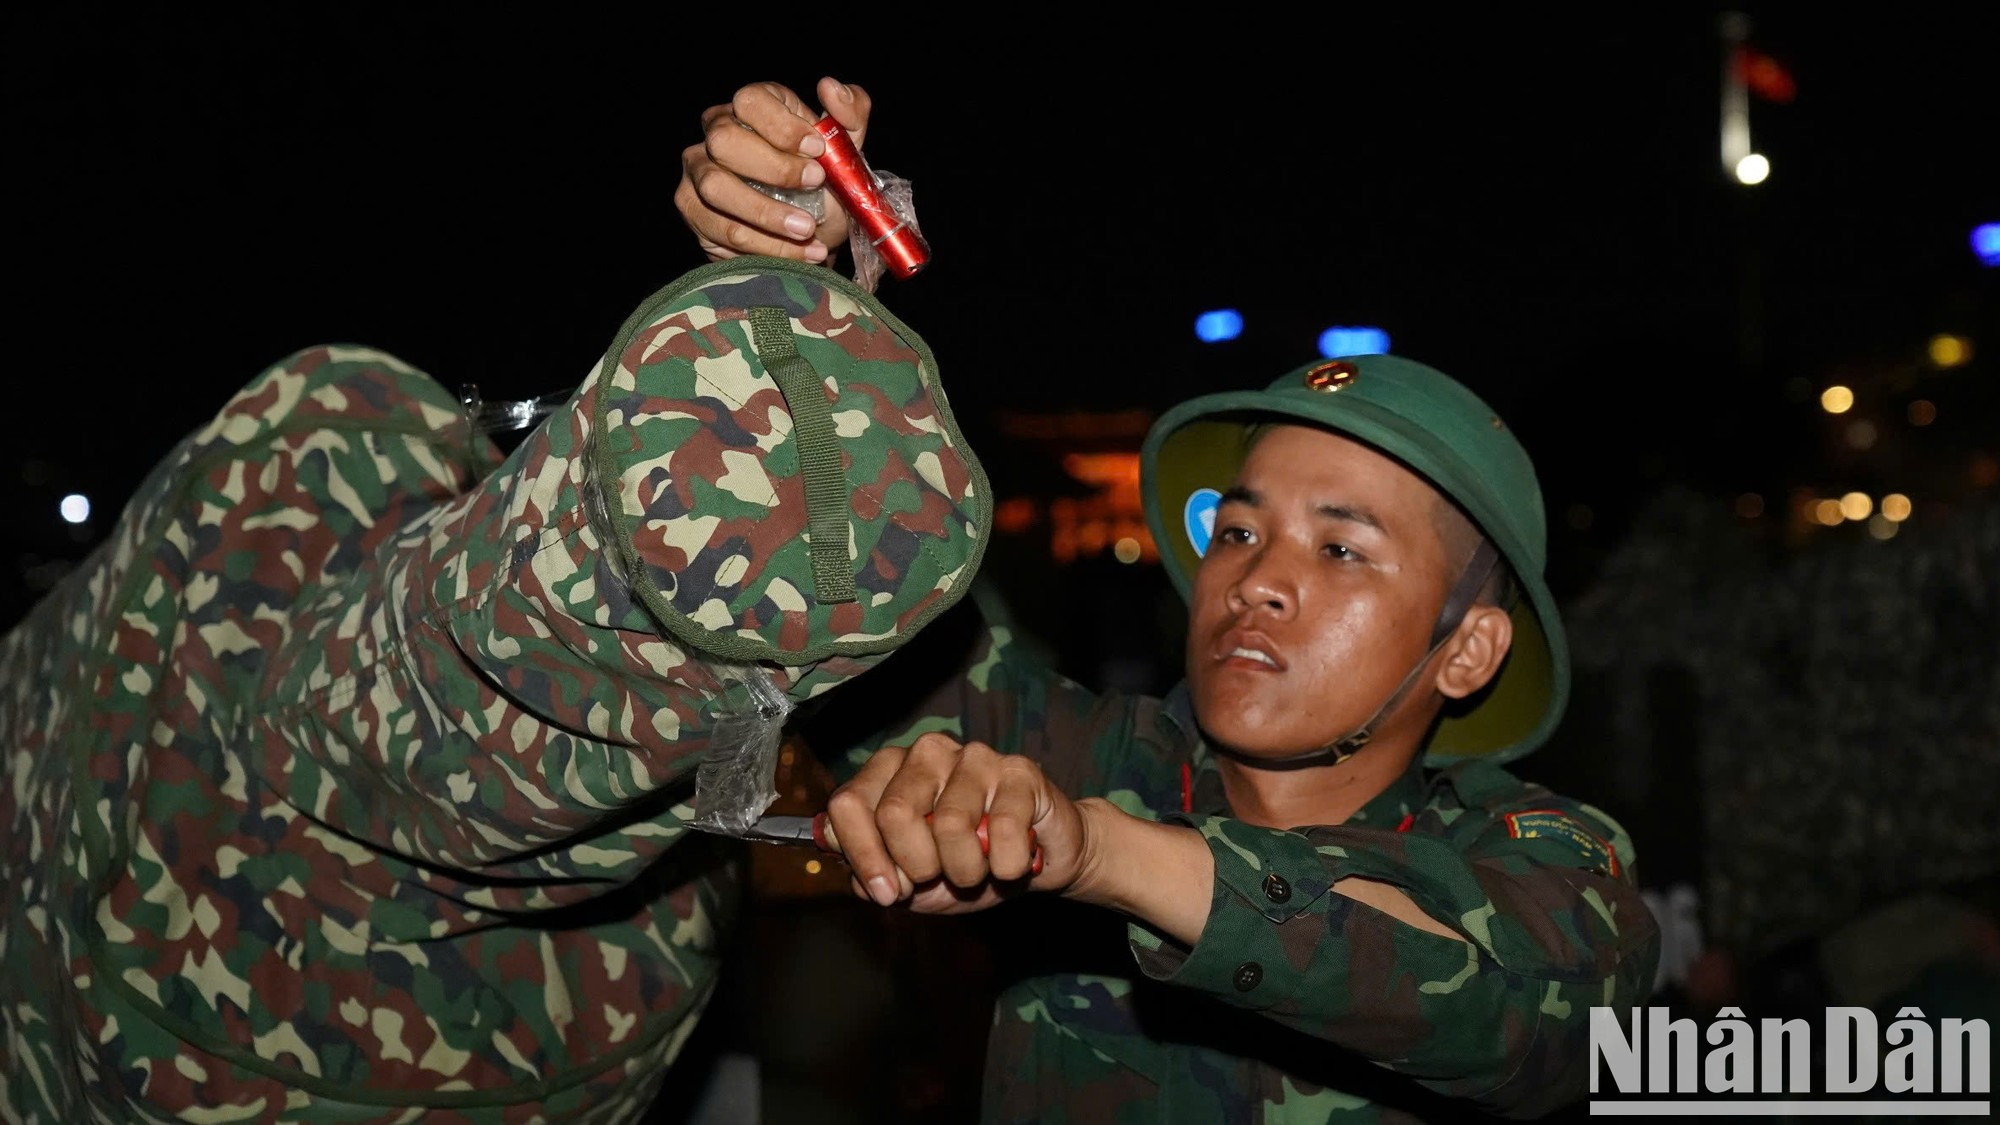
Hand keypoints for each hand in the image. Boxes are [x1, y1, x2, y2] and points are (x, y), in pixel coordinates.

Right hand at [674, 76, 872, 264]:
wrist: (812, 230)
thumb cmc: (824, 181)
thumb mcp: (846, 146)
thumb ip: (850, 112)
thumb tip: (830, 87)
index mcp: (752, 107)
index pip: (750, 101)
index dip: (783, 126)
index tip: (818, 150)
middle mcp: (715, 133)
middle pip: (724, 142)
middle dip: (774, 169)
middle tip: (816, 185)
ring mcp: (698, 173)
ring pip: (716, 189)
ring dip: (766, 214)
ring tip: (808, 230)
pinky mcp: (693, 212)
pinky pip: (719, 230)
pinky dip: (763, 246)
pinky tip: (798, 253)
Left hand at [823, 732, 1088, 913]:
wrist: (1040, 860)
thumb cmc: (969, 863)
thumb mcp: (914, 883)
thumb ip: (878, 878)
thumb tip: (864, 879)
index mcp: (889, 772)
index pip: (848, 804)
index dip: (863, 856)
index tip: (886, 892)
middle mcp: (927, 753)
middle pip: (894, 813)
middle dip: (916, 866)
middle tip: (939, 877)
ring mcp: (974, 757)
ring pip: (950, 825)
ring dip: (966, 871)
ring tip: (980, 871)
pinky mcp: (1019, 771)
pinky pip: (1003, 829)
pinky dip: (1007, 867)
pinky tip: (1012, 864)